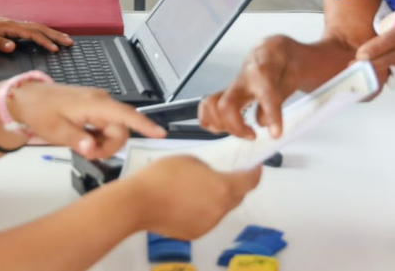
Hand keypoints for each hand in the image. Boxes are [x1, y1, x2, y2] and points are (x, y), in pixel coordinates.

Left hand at [0, 13, 73, 52]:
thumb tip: (14, 47)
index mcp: (10, 26)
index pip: (32, 33)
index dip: (44, 41)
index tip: (55, 49)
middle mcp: (15, 23)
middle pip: (40, 28)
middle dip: (55, 35)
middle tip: (69, 42)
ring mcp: (15, 24)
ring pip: (37, 28)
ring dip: (51, 33)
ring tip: (64, 40)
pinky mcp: (13, 27)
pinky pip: (32, 29)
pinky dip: (43, 33)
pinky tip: (48, 37)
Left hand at [9, 83, 166, 158]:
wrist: (28, 98)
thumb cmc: (40, 111)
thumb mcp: (54, 130)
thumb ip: (76, 140)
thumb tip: (92, 148)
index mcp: (93, 104)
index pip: (124, 115)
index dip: (144, 124)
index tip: (160, 133)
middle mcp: (101, 100)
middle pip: (121, 129)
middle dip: (108, 146)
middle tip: (86, 152)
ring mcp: (99, 103)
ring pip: (114, 130)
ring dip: (102, 143)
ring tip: (81, 145)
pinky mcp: (95, 107)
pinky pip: (107, 126)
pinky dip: (99, 137)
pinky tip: (83, 137)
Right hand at [126, 157, 261, 239]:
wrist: (139, 202)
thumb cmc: (160, 179)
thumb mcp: (190, 160)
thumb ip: (209, 169)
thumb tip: (212, 176)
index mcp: (223, 188)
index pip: (250, 181)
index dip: (255, 173)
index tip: (255, 168)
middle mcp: (219, 209)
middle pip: (237, 197)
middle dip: (234, 186)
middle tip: (224, 176)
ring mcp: (208, 223)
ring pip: (220, 209)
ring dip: (215, 199)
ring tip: (193, 189)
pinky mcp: (195, 233)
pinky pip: (206, 219)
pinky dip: (202, 211)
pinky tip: (185, 201)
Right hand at [198, 35, 305, 139]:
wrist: (276, 50)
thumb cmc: (285, 63)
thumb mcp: (293, 77)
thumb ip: (278, 99)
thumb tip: (263, 122)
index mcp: (263, 71)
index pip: (265, 94)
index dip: (271, 115)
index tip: (276, 133)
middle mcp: (243, 78)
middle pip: (226, 105)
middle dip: (236, 127)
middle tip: (252, 135)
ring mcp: (232, 85)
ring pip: (211, 105)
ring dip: (221, 125)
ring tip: (239, 131)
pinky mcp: (227, 91)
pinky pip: (208, 105)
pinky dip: (209, 119)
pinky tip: (222, 127)